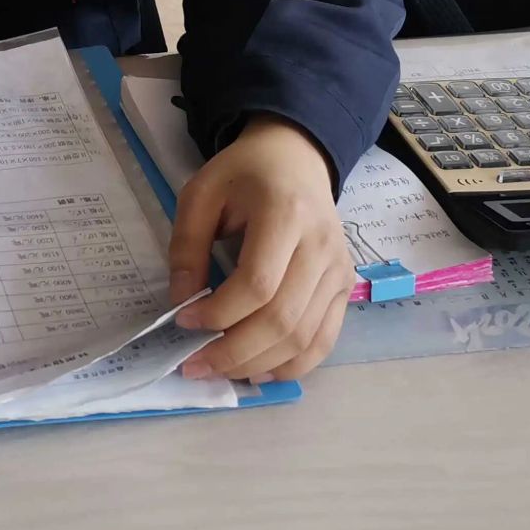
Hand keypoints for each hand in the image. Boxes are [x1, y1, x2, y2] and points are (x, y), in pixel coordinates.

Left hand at [166, 113, 352, 382]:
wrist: (296, 157)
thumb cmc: (244, 173)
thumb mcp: (202, 193)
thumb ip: (187, 246)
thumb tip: (182, 301)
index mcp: (286, 214)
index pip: (257, 283)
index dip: (219, 312)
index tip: (183, 320)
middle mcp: (322, 246)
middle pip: (283, 319)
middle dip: (234, 351)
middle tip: (194, 363)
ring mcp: (340, 271)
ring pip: (304, 338)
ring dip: (258, 364)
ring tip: (218, 370)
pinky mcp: (347, 288)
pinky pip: (324, 340)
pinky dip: (292, 365)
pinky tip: (257, 372)